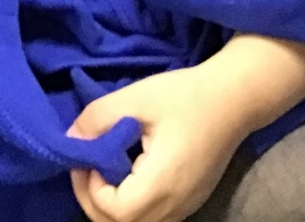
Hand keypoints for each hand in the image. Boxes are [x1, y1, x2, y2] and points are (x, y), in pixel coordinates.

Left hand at [68, 63, 249, 221]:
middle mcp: (175, 205)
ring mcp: (184, 208)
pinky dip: (130, 204)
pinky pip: (151, 217)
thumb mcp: (136, 97)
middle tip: (85, 164)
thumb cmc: (186, 95)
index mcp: (164, 182)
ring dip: (111, 205)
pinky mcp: (187, 203)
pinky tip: (125, 172)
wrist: (233, 99)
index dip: (92, 190)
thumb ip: (98, 118)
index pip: (118, 212)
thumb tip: (70, 139)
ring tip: (103, 167)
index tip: (88, 157)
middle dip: (94, 200)